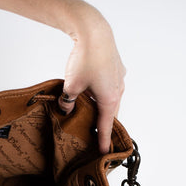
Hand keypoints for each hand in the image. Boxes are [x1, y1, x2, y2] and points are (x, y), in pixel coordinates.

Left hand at [58, 14, 125, 154]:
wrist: (94, 31)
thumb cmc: (85, 58)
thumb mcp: (71, 86)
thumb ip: (68, 103)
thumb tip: (66, 110)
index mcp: (109, 100)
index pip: (106, 127)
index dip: (104, 142)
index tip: (105, 154)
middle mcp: (118, 91)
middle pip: (110, 115)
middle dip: (103, 126)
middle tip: (96, 138)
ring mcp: (119, 79)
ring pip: (111, 101)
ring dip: (102, 109)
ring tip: (92, 117)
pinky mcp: (117, 69)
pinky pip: (111, 88)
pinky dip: (103, 95)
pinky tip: (92, 94)